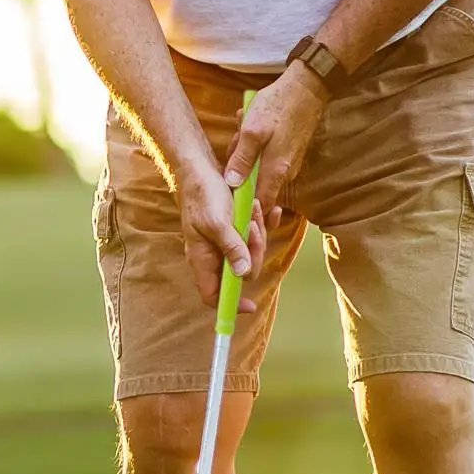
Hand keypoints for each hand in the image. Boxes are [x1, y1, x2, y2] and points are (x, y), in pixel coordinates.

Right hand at [178, 160, 271, 312]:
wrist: (201, 167)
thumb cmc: (203, 194)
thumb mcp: (217, 222)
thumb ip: (231, 248)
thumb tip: (242, 274)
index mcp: (202, 258)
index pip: (212, 295)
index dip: (230, 304)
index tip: (251, 306)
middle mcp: (213, 254)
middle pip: (240, 272)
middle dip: (254, 252)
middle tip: (253, 228)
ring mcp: (224, 242)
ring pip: (251, 252)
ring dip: (259, 232)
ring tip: (254, 209)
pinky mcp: (234, 228)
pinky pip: (254, 235)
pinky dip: (265, 224)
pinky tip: (272, 211)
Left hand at [223, 64, 328, 214]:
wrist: (306, 88)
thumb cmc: (278, 107)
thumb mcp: (252, 131)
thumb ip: (241, 159)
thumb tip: (232, 184)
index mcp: (275, 171)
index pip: (260, 204)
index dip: (244, 206)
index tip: (228, 194)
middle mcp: (284, 172)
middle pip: (255, 185)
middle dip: (238, 169)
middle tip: (234, 143)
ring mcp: (287, 163)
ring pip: (258, 169)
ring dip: (245, 153)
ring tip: (242, 129)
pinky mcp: (288, 153)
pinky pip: (265, 157)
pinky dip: (254, 146)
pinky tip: (250, 127)